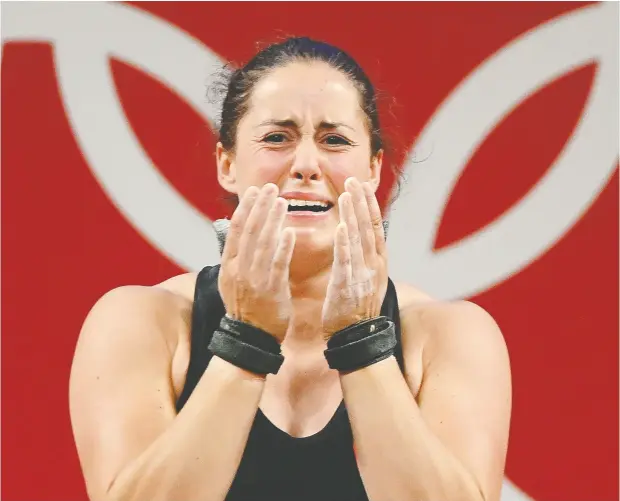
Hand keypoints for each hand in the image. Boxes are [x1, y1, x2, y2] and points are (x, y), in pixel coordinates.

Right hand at [218, 184, 295, 342]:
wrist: (250, 338)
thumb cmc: (246, 306)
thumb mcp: (233, 279)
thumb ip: (236, 256)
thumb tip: (237, 231)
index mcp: (229, 265)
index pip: (237, 229)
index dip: (246, 208)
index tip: (254, 191)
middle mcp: (239, 269)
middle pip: (250, 231)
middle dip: (260, 206)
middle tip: (271, 187)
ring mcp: (255, 279)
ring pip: (263, 244)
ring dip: (272, 220)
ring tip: (282, 201)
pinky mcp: (271, 290)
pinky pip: (278, 264)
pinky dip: (283, 247)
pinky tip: (290, 230)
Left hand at [322, 178, 387, 335]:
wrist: (356, 336)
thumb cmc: (357, 306)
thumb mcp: (367, 277)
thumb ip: (366, 255)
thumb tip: (364, 234)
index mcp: (378, 261)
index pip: (376, 226)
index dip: (369, 204)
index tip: (362, 184)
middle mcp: (374, 265)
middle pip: (369, 227)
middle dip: (361, 202)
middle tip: (353, 180)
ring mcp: (362, 276)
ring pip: (359, 240)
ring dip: (353, 215)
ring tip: (346, 194)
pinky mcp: (347, 287)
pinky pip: (346, 262)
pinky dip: (344, 244)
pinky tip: (340, 227)